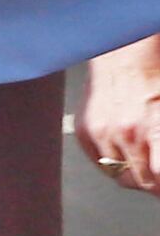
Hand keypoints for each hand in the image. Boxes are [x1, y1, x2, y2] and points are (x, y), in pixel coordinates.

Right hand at [77, 35, 159, 194]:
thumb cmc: (156, 78)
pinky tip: (125, 147)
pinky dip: (113, 160)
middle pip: (140, 182)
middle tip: (157, 170)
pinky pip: (99, 161)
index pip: (157, 181)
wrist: (125, 53)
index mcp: (153, 129)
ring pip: (119, 176)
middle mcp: (124, 134)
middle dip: (153, 181)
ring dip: (133, 173)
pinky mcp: (84, 130)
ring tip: (144, 158)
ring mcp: (100, 133)